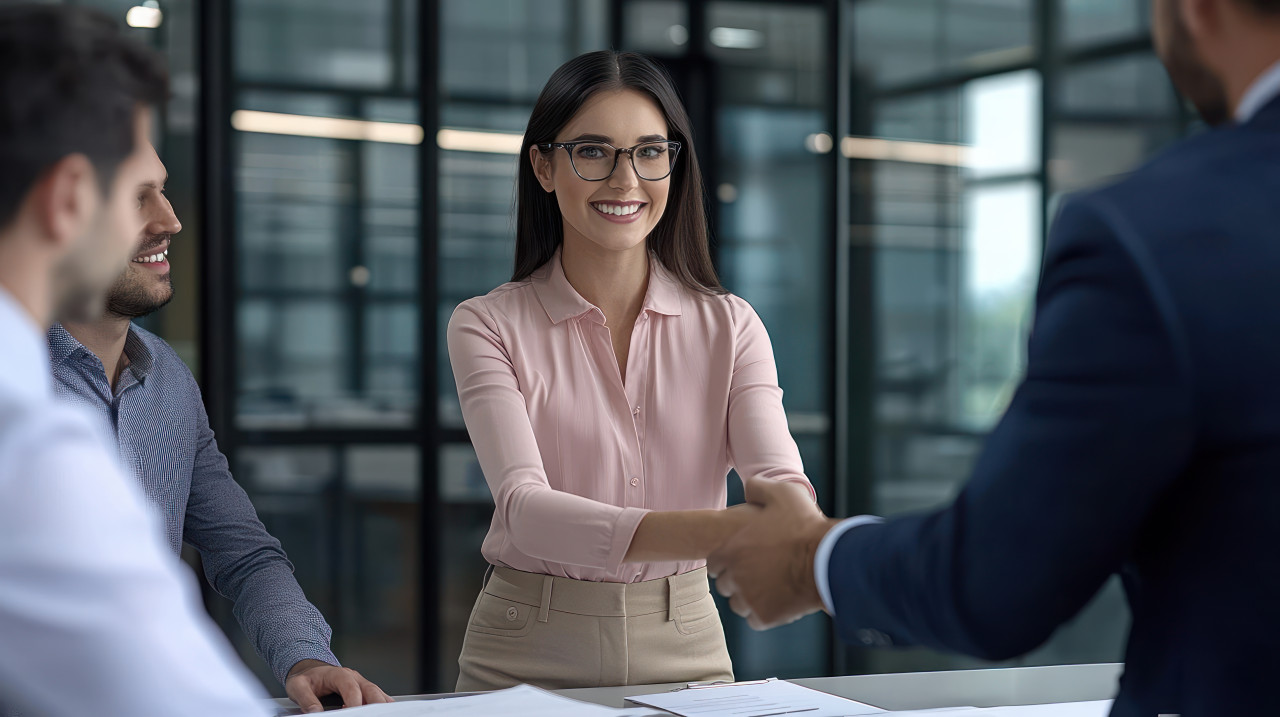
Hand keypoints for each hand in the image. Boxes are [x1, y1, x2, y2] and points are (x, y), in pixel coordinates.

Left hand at [285, 660, 392, 712]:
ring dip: (380, 704)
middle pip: (370, 689)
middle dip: (374, 703)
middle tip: (372, 714)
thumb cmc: (307, 678)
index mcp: (338, 674)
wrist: (310, 671)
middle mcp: (353, 677)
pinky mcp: (363, 690)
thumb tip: (316, 712)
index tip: (351, 711)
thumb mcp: (298, 686)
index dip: (354, 701)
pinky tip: (384, 711)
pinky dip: (381, 703)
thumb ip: (307, 700)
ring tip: (381, 714)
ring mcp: (360, 683)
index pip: (350, 688)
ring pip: (376, 692)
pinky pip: (376, 695)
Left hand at [708, 476, 839, 629]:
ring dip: (751, 597)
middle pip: (726, 584)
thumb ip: (759, 487)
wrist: (828, 560)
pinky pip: (757, 619)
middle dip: (739, 579)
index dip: (729, 560)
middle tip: (761, 571)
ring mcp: (748, 599)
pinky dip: (766, 613)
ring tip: (771, 586)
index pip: (714, 562)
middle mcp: (734, 577)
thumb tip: (749, 487)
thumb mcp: (782, 494)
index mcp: (729, 551)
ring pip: (740, 604)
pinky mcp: (765, 616)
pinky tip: (780, 599)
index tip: (746, 557)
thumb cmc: (805, 526)